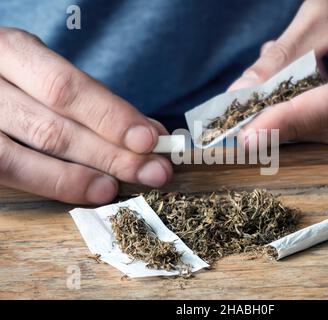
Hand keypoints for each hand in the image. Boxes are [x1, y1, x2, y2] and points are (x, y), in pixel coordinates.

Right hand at [0, 28, 171, 203]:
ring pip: (30, 155)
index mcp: (11, 51)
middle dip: (112, 153)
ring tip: (123, 184)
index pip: (65, 88)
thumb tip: (150, 133)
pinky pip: (12, 173)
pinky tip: (91, 189)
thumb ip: (96, 101)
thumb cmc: (19, 79)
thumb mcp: (49, 73)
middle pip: (53, 127)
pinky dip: (57, 183)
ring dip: (86, 174)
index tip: (149, 139)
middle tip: (154, 170)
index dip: (111, 117)